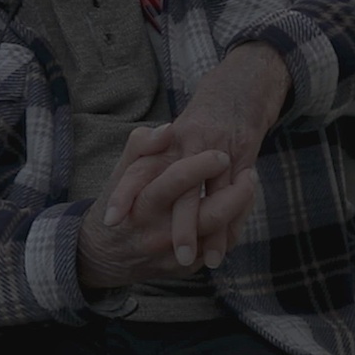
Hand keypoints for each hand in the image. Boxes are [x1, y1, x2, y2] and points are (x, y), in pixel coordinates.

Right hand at [78, 124, 257, 289]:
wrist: (106, 255)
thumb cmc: (119, 205)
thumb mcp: (121, 173)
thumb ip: (140, 145)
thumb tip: (168, 129)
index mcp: (142, 205)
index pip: (176, 183)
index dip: (202, 166)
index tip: (220, 154)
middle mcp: (158, 234)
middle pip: (209, 216)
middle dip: (236, 193)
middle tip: (249, 172)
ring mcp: (174, 255)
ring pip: (220, 234)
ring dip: (240, 208)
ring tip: (249, 183)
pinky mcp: (185, 269)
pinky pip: (219, 248)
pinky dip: (234, 225)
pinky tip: (239, 204)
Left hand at [104, 43, 288, 270]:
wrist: (237, 93)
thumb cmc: (197, 127)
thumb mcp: (167, 138)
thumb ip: (144, 160)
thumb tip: (127, 196)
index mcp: (166, 142)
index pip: (139, 168)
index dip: (124, 193)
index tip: (111, 222)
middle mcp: (189, 145)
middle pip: (181, 188)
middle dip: (180, 225)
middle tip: (174, 257)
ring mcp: (218, 150)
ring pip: (215, 197)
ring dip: (214, 231)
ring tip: (209, 261)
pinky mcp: (243, 156)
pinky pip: (238, 196)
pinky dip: (235, 221)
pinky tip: (230, 245)